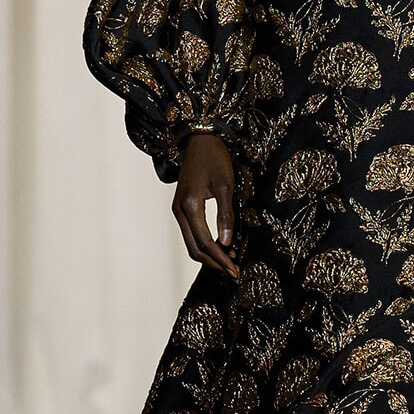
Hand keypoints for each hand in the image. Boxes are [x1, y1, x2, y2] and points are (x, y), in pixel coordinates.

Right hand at [172, 131, 239, 279]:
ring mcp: (178, 210)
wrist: (199, 139)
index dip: (220, 259)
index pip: (204, 242)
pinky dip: (204, 244)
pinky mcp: (182, 208)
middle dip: (214, 263)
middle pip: (194, 248)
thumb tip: (227, 243)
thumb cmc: (215, 158)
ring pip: (191, 243)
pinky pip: (191, 233)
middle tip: (234, 273)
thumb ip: (226, 214)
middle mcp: (179, 211)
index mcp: (189, 206)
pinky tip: (221, 246)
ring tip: (230, 263)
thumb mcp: (226, 185)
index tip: (235, 271)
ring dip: (209, 256)